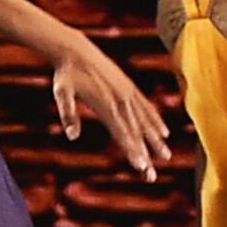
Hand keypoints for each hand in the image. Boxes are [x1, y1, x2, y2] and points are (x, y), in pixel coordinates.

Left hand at [42, 31, 168, 177]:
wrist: (76, 49)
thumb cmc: (66, 74)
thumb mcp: (61, 92)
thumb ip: (67, 114)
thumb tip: (71, 137)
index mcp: (106, 105)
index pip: (122, 133)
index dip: (132, 151)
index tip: (141, 167)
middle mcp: (121, 100)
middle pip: (136, 133)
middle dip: (145, 155)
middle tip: (152, 176)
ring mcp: (127, 93)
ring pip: (145, 121)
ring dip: (156, 140)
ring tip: (166, 157)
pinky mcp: (129, 87)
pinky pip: (146, 107)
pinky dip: (155, 120)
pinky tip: (163, 133)